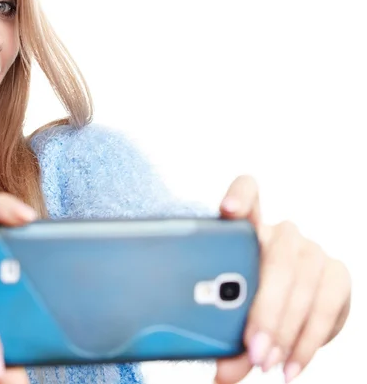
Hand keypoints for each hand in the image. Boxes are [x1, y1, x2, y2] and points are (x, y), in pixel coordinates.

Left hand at [213, 176, 350, 383]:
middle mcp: (280, 234)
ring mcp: (311, 251)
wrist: (290, 311)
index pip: (247, 193)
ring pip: (303, 283)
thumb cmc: (250, 305)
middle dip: (265, 309)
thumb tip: (221, 373)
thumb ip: (225, 340)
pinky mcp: (337, 274)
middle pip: (277, 257)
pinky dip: (309, 340)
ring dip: (286, 330)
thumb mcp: (231, 318)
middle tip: (253, 348)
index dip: (240, 195)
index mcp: (246, 230)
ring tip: (268, 362)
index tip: (229, 209)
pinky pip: (327, 305)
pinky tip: (293, 364)